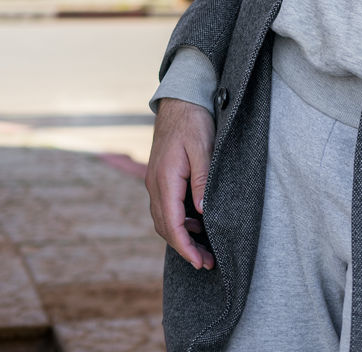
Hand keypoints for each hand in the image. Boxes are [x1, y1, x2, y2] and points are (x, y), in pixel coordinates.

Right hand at [145, 98, 215, 268]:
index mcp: (165, 180)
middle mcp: (154, 184)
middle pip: (165, 227)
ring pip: (163, 219)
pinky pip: (165, 207)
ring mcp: (154, 181)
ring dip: (180, 235)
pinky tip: (195, 221)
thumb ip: (202, 180)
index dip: (185, 247)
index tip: (200, 262)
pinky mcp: (159, 176)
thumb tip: (203, 213)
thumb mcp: (203, 148)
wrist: (179, 99)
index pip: (172, 225)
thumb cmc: (194, 121)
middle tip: (207, 261)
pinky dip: (178, 221)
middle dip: (184, 247)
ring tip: (204, 247)